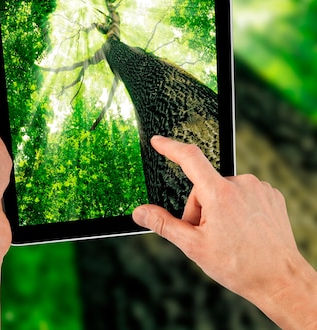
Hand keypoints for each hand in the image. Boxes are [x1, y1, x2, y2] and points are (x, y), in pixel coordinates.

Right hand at [133, 136, 316, 329]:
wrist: (282, 281)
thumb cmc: (240, 267)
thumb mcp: (194, 247)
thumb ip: (164, 224)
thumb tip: (140, 212)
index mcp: (219, 194)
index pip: (189, 158)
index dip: (170, 147)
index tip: (157, 141)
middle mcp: (241, 184)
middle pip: (205, 186)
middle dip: (200, 207)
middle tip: (208, 235)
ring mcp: (259, 188)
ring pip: (224, 190)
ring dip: (220, 208)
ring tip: (230, 236)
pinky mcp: (271, 195)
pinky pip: (243, 194)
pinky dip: (239, 208)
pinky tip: (244, 230)